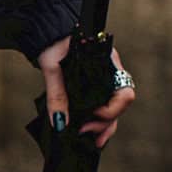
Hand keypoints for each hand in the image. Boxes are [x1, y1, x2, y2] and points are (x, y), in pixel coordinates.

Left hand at [36, 35, 135, 149]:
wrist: (46, 29)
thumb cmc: (53, 41)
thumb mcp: (52, 67)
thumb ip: (57, 94)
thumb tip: (60, 124)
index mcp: (108, 64)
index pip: (124, 94)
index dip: (110, 111)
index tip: (91, 116)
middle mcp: (110, 73)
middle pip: (119, 106)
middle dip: (105, 124)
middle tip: (85, 135)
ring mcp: (103, 80)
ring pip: (111, 109)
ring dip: (103, 127)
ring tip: (92, 142)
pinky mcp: (92, 86)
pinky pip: (101, 106)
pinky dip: (96, 120)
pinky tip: (88, 132)